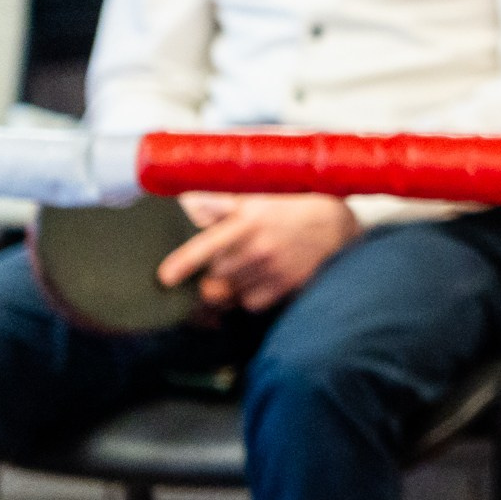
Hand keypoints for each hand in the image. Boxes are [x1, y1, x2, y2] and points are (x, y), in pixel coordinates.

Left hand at [156, 195, 361, 312]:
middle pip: (215, 275)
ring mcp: (273, 270)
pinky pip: (250, 303)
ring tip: (243, 267)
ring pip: (230, 291)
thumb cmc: (292, 206)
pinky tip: (258, 279)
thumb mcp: (258, 195)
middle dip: (213, 271)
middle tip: (223, 259)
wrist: (335, 226)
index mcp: (249, 221)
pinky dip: (247, 296)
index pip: (209, 245)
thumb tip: (187, 203)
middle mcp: (259, 247)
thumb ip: (221, 202)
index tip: (165, 278)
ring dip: (228, 284)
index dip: (184, 263)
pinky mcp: (284, 288)